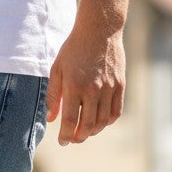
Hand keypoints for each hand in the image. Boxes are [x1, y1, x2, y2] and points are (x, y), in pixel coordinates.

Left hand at [46, 25, 124, 145]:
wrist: (99, 30)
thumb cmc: (74, 49)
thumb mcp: (57, 69)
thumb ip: (52, 96)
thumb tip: (51, 119)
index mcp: (74, 86)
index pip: (70, 121)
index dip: (65, 136)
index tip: (62, 141)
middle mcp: (93, 90)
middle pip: (87, 126)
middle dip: (79, 138)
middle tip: (73, 140)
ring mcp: (109, 88)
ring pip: (102, 122)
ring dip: (93, 132)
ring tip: (85, 132)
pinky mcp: (120, 85)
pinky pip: (116, 112)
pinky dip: (107, 122)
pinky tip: (99, 122)